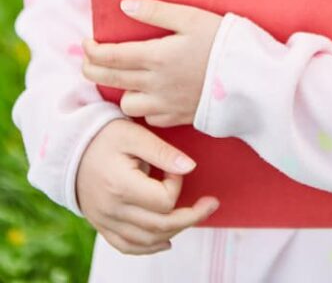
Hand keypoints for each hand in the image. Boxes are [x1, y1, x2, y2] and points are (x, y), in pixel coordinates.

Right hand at [76, 118, 219, 254]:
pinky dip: (150, 247)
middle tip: (212, 204)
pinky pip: (128, 246)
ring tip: (194, 215)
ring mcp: (106, 222)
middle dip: (191, 216)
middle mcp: (113, 210)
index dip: (177, 184)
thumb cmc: (104, 136)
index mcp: (121, 187)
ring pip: (147, 241)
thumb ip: (163, 151)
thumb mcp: (133, 134)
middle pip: (160, 226)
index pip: (163, 200)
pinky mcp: (102, 226)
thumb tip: (191, 168)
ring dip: (175, 231)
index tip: (173, 167)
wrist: (69, 149)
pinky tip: (167, 240)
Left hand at [82, 0, 223, 126]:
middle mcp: (155, 84)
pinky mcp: (180, 118)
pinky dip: (144, 106)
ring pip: (126, 103)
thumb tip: (124, 5)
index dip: (92, 50)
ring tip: (125, 76)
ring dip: (121, 89)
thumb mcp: (192, 18)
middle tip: (90, 59)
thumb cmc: (224, 42)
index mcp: (156, 57)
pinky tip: (150, 93)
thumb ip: (156, 11)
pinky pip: (150, 117)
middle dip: (93, 69)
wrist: (252, 79)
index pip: (110, 56)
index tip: (86, 43)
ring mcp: (166, 104)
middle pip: (111, 79)